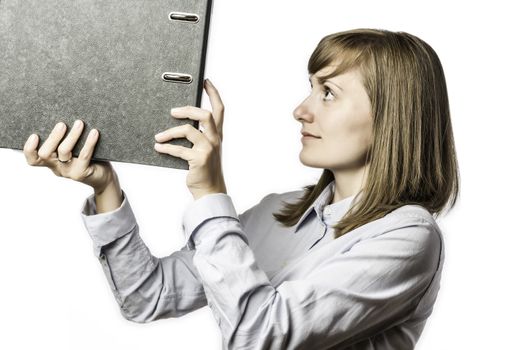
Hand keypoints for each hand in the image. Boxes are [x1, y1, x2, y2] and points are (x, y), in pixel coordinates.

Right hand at [23, 120, 116, 193]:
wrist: (103, 177)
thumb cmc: (88, 159)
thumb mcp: (74, 149)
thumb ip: (66, 138)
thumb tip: (67, 113)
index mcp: (51, 161)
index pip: (33, 159)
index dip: (30, 149)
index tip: (34, 135)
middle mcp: (57, 167)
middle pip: (45, 153)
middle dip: (53, 137)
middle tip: (62, 124)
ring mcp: (68, 171)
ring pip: (64, 152)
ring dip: (72, 136)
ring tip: (79, 123)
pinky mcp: (81, 173)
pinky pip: (84, 156)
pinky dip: (89, 142)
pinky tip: (94, 133)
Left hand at [154, 79, 226, 199]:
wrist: (210, 190)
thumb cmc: (204, 169)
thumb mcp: (206, 149)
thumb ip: (198, 135)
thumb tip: (178, 121)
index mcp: (217, 135)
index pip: (219, 110)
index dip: (213, 94)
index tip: (206, 81)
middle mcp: (215, 139)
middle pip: (205, 115)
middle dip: (187, 110)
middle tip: (172, 112)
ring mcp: (208, 149)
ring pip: (188, 131)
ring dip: (170, 132)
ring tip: (158, 136)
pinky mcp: (199, 160)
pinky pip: (180, 150)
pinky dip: (167, 148)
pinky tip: (158, 147)